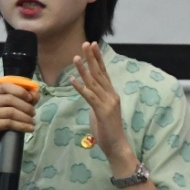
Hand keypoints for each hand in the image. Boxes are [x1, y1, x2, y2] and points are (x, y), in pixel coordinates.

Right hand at [0, 81, 35, 154]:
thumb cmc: (6, 123)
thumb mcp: (18, 108)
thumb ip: (27, 98)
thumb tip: (36, 93)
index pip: (5, 86)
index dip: (20, 91)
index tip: (31, 98)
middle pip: (9, 99)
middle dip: (25, 106)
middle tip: (34, 113)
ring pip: (10, 111)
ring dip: (25, 117)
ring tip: (33, 122)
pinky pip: (8, 123)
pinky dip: (22, 125)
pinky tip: (29, 129)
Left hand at [72, 42, 134, 168]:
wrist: (117, 146)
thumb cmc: (108, 130)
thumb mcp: (100, 111)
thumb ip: (96, 100)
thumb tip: (88, 93)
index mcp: (111, 94)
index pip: (104, 72)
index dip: (98, 58)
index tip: (93, 45)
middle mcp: (111, 95)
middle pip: (99, 73)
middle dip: (92, 57)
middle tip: (86, 43)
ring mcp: (108, 102)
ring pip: (93, 82)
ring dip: (83, 69)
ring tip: (76, 58)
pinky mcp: (102, 111)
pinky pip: (89, 97)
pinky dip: (80, 87)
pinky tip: (72, 79)